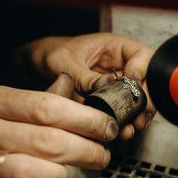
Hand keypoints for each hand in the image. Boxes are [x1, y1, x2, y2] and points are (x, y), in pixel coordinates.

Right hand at [0, 74, 118, 177]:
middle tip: (101, 154)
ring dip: (59, 176)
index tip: (106, 127)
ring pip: (27, 174)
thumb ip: (27, 102)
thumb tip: (70, 94)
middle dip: (86, 150)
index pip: (47, 106)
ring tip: (68, 173)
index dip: (86, 119)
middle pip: (45, 140)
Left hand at [18, 33, 155, 138]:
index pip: (141, 54)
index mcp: (112, 48)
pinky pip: (122, 111)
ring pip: (137, 99)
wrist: (32, 69)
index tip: (133, 82)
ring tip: (132, 126)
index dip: (142, 69)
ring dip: (138, 114)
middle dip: (145, 98)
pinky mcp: (107, 102)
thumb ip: (85, 76)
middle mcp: (117, 66)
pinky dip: (125, 121)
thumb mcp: (65, 61)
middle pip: (145, 80)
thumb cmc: (49, 54)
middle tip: (140, 112)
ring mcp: (113, 85)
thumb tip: (106, 87)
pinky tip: (123, 129)